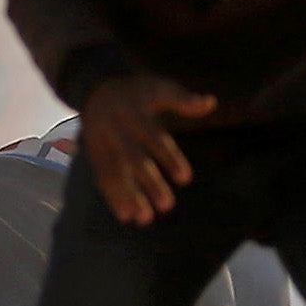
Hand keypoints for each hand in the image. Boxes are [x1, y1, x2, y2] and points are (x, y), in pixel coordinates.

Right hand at [81, 73, 217, 224]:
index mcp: (134, 112)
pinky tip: (126, 216)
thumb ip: (183, 98)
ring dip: (128, 196)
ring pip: (114, 172)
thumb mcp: (159, 87)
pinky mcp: (94, 155)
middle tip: (167, 206)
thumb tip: (211, 102)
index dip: (169, 157)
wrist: (96, 88)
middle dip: (148, 182)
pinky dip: (112, 197)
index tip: (185, 179)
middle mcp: (116, 129)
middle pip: (132, 159)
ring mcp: (102, 143)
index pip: (153, 137)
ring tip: (145, 219)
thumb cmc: (137, 92)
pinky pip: (102, 177)